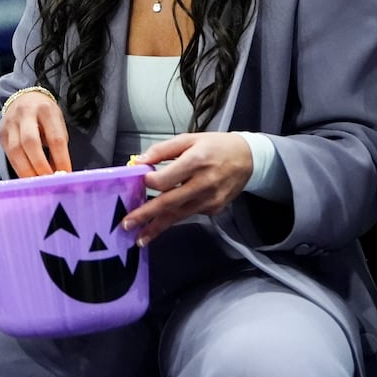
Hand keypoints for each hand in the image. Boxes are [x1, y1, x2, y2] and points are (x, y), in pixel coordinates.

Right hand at [0, 88, 72, 176]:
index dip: (61, 158)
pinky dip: (18, 168)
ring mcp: (11, 123)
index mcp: (46, 110)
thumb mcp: (56, 123)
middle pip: (31, 142)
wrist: (24, 99)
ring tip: (37, 183)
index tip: (66, 174)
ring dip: (27, 170)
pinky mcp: (2, 133)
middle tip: (48, 181)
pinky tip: (27, 177)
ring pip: (16, 150)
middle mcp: (26, 114)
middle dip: (40, 165)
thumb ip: (57, 145)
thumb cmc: (45, 115)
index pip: (55, 137)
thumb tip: (59, 172)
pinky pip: (9, 154)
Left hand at [123, 133, 252, 245]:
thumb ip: (163, 150)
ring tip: (140, 238)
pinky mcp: (214, 208)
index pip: (166, 180)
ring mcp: (210, 199)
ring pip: (179, 216)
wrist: (249, 158)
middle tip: (127, 225)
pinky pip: (190, 213)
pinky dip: (176, 217)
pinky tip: (163, 222)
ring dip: (158, 227)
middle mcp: (203, 184)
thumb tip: (139, 161)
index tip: (139, 183)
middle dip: (147, 216)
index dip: (149, 183)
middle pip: (170, 203)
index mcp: (196, 161)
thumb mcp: (189, 139)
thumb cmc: (216, 146)